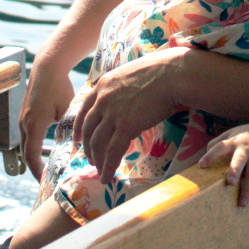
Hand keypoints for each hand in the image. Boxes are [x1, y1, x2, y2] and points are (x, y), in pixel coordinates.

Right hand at [17, 62, 73, 180]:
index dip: (37, 171)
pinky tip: (44, 151)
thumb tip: (75, 147)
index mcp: (33, 125)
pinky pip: (26, 136)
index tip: (45, 181)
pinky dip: (32, 147)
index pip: (31, 156)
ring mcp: (22, 119)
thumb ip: (67, 128)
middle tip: (47, 179)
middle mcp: (24, 124)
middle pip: (25, 153)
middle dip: (34, 168)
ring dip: (32, 157)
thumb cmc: (59, 87)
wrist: (47, 67)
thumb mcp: (66, 110)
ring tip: (46, 168)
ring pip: (25, 145)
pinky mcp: (25, 115)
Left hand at [72, 48, 187, 182]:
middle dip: (87, 147)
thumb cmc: (160, 71)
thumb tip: (125, 101)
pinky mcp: (126, 126)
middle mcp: (103, 99)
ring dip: (97, 160)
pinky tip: (107, 178)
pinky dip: (108, 168)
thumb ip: (121, 89)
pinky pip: (112, 153)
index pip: (84, 109)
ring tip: (99, 171)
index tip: (76, 139)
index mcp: (103, 84)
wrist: (172, 75)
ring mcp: (112, 113)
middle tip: (90, 159)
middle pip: (88, 129)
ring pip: (97, 143)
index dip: (78, 127)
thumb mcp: (131, 75)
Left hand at [198, 122, 248, 206]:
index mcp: (234, 142)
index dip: (211, 155)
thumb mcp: (232, 133)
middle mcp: (246, 149)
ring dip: (247, 189)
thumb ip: (217, 142)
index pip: (220, 147)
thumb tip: (204, 155)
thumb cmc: (247, 135)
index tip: (201, 165)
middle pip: (239, 160)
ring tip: (242, 204)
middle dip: (235, 171)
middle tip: (230, 183)